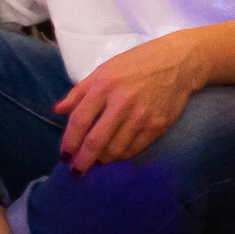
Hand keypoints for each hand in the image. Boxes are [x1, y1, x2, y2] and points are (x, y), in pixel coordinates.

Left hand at [53, 29, 206, 171]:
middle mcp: (122, 102)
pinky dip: (121, 155)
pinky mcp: (157, 125)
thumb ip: (79, 91)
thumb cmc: (137, 63)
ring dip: (102, 159)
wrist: (179, 62)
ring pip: (115, 149)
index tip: (65, 156)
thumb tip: (56, 110)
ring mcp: (142, 115)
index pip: (79, 120)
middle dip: (82, 161)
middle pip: (95, 141)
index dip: (69, 142)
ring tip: (96, 160)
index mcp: (105, 85)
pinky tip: (115, 154)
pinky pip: (134, 149)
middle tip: (76, 171)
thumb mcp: (105, 69)